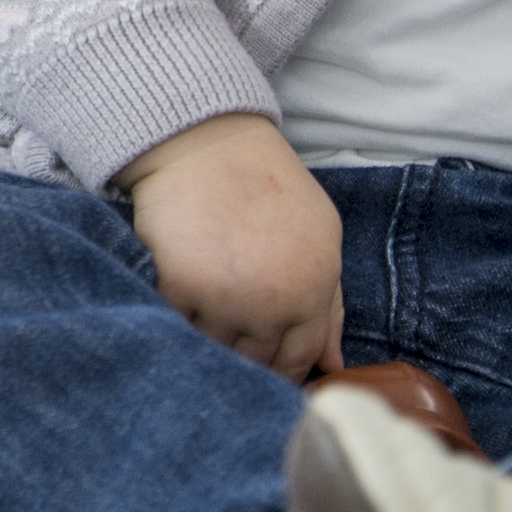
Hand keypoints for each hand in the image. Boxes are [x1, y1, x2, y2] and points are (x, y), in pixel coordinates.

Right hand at [122, 112, 344, 376]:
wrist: (205, 144)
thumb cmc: (268, 186)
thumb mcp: (321, 236)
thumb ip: (331, 304)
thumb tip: (334, 363)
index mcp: (312, 292)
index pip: (300, 358)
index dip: (282, 367)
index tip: (266, 361)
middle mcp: (271, 303)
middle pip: (257, 361)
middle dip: (246, 353)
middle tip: (231, 331)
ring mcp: (223, 298)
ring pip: (216, 349)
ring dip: (210, 338)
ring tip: (205, 311)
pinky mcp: (177, 287)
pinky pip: (178, 325)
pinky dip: (178, 317)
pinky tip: (180, 296)